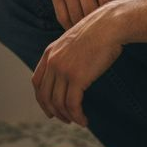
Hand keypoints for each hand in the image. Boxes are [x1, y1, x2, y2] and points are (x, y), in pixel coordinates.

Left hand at [32, 6, 123, 125]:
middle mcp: (53, 62)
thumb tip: (71, 73)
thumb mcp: (74, 42)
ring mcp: (63, 70)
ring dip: (67, 116)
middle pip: (45, 95)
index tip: (50, 109)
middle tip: (64, 119)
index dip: (42, 98)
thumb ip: (67, 56)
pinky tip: (84, 120)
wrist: (109, 25)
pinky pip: (72, 104)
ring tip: (78, 121)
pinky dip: (77, 116)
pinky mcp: (77, 78)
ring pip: (58, 103)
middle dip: (53, 111)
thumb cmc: (99, 32)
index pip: (37, 82)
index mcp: (49, 53)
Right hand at [46, 0, 129, 28]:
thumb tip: (131, 13)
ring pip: (75, 16)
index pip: (107, 3)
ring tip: (93, 34)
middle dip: (99, 25)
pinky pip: (62, 16)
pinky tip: (78, 28)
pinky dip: (70, 26)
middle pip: (90, 12)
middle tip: (106, 34)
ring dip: (84, 28)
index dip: (113, 16)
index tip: (118, 25)